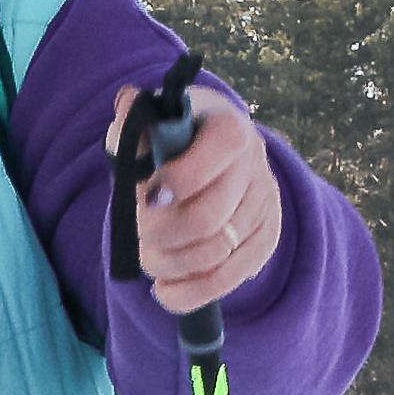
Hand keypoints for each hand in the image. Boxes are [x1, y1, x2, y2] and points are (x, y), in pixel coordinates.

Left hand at [133, 80, 280, 314]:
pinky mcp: (266, 237)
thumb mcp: (153, 123)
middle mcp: (255, 165)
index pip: (202, 167)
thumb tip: (127, 101)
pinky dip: (192, 293)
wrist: (213, 150)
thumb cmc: (174, 137)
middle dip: (161, 235)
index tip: (145, 198)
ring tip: (148, 260)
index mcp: (228, 130)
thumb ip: (137, 119)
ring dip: (171, 265)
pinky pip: (232, 278)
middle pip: (205, 220)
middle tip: (140, 234)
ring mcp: (265, 203)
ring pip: (216, 255)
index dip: (169, 188)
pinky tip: (165, 291)